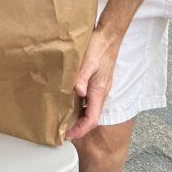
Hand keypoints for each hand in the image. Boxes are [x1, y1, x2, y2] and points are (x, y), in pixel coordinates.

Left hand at [64, 26, 120, 140]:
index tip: (67, 135)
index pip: (92, 119)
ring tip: (63, 119)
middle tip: (62, 130)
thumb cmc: (99, 48)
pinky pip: (88, 99)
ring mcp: (99, 88)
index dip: (80, 130)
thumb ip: (82, 78)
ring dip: (78, 116)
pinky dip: (79, 105)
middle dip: (78, 127)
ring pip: (89, 109)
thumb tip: (78, 93)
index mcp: (99, 92)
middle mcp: (101, 93)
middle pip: (90, 117)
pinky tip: (69, 101)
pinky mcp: (97, 82)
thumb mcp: (88, 62)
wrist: (109, 36)